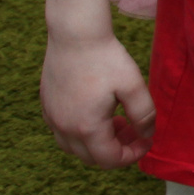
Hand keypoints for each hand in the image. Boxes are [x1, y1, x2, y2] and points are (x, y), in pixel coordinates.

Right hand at [40, 31, 153, 167]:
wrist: (75, 34)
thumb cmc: (106, 58)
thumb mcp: (133, 86)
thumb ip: (144, 115)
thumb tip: (147, 134)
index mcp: (86, 127)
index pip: (110, 160)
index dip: (132, 155)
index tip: (147, 139)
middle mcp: (64, 128)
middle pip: (92, 157)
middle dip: (117, 149)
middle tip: (134, 129)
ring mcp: (51, 118)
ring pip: (74, 147)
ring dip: (98, 142)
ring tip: (117, 121)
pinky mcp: (46, 106)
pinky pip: (62, 132)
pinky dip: (82, 132)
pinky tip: (97, 112)